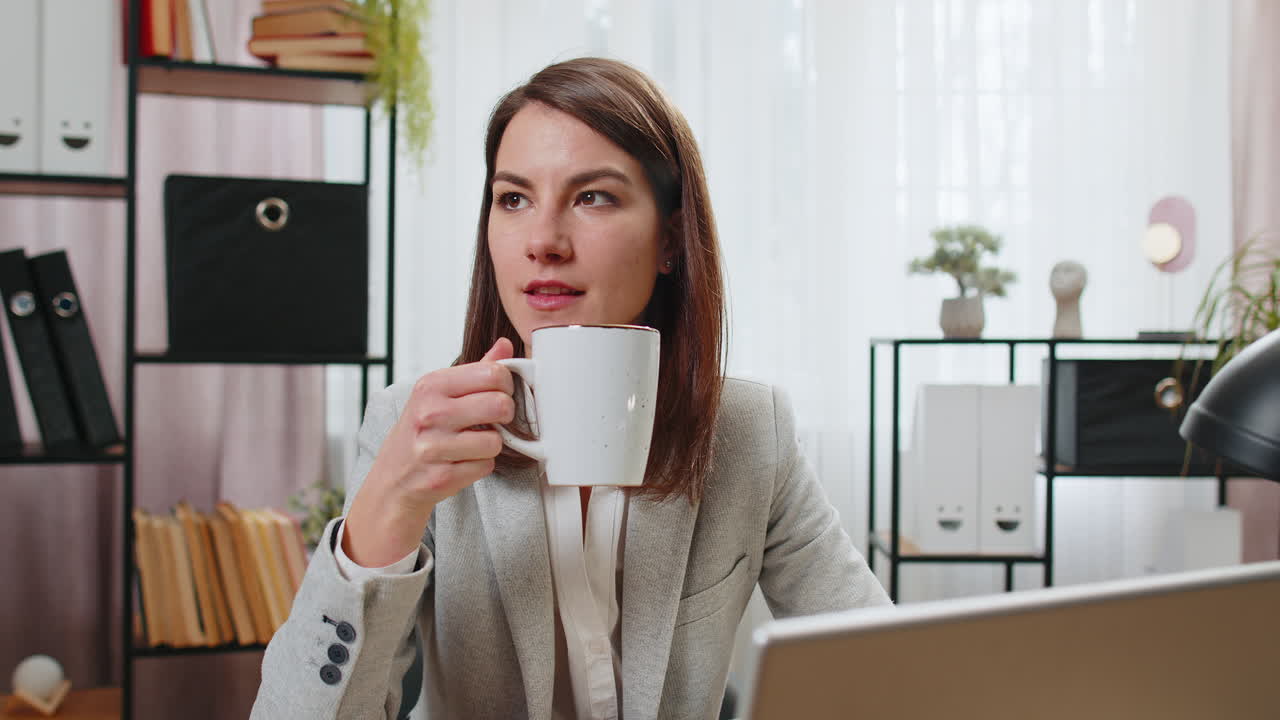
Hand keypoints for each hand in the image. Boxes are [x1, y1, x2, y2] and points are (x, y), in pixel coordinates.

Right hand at [343, 338, 515, 566]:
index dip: (506, 384)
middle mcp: (430, 413)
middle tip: (493, 418)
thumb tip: (506, 344)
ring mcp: (433, 447)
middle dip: (505, 414)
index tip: (498, 392)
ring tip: (472, 442)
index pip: (493, 373)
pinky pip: (486, 466)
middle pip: (500, 405)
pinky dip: (480, 465)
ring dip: (491, 444)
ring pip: (496, 440)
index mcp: (431, 385)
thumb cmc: (423, 429)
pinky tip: (462, 461)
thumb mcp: (441, 392)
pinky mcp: (441, 477)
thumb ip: (477, 369)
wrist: (393, 477)